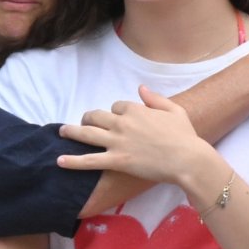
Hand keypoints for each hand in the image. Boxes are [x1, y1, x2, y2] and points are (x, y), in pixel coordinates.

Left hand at [62, 85, 232, 197]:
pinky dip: (73, 161)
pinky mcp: (117, 160)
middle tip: (84, 123)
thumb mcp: (174, 110)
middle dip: (88, 118)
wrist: (188, 159)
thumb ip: (155, 98)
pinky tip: (60, 161)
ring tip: (62, 132)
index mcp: (135, 109)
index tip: (119, 120)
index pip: (116, 106)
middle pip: (96, 116)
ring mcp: (117, 142)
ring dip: (72, 132)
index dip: (115, 113)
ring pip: (87, 134)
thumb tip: (141, 88)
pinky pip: (90, 160)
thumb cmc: (185, 136)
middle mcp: (122, 123)